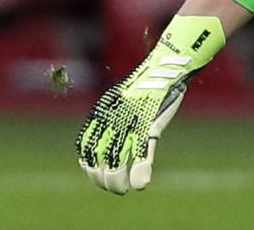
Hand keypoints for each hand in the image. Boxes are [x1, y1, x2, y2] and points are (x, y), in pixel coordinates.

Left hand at [75, 16, 223, 194]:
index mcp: (102, 113)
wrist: (168, 63)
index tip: (96, 176)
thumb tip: (110, 134)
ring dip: (117, 181)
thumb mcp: (126, 100)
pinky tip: (141, 184)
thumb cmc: (149, 83)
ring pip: (116, 162)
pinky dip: (140, 171)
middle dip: (103, 179)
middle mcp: (111, 119)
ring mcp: (130, 123)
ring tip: (124, 189)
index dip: (89, 166)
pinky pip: (142, 153)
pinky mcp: (150, 125)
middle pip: (98, 160)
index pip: (85, 148)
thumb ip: (115, 119)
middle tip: (114, 188)